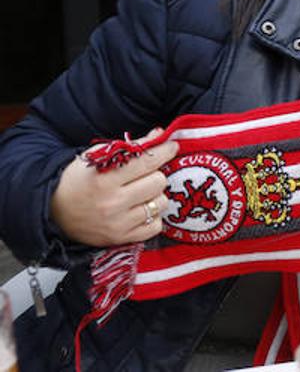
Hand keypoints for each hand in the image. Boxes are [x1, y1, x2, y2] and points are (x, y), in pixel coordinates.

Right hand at [50, 131, 178, 246]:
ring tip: (140, 194)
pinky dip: (152, 217)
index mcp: (104, 179)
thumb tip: (160, 134)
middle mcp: (112, 203)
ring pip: (160, 203)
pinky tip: (140, 210)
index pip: (146, 162)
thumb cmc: (78, 180)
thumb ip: (131, 146)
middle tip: (145, 175)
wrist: (53, 211)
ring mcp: (117, 224)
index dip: (164, 151)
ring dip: (155, 196)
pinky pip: (155, 226)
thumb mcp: (98, 157)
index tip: (171, 147)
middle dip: (155, 174)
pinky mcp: (121, 239)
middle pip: (158, 182)